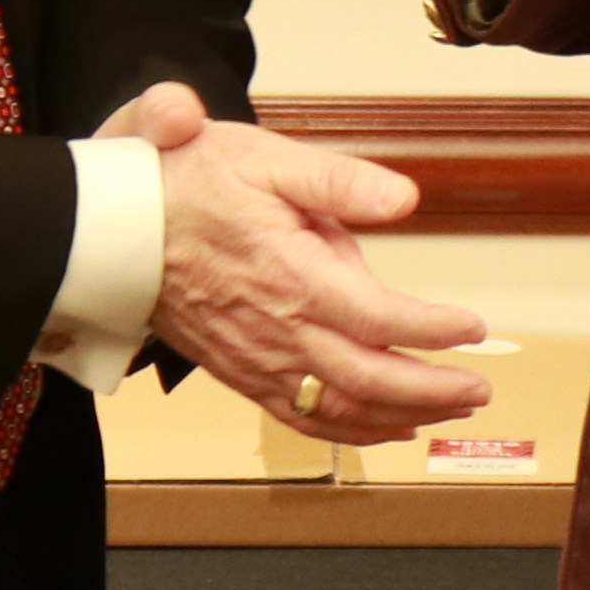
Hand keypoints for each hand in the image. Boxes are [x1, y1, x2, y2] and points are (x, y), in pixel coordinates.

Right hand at [109, 82, 497, 441]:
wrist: (108, 227)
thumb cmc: (184, 185)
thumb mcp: (263, 157)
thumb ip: (338, 181)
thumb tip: (402, 198)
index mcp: (290, 275)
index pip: (380, 318)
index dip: (433, 329)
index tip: (472, 325)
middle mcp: (276, 330)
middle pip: (370, 379)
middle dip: (435, 390)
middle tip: (481, 386)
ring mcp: (256, 359)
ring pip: (341, 409)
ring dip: (404, 416)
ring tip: (453, 409)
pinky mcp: (240, 372)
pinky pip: (301, 417)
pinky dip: (352, 432)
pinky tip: (390, 429)